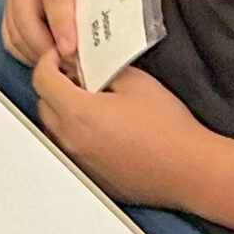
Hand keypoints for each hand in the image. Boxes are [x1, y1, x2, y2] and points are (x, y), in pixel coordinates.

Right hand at [3, 0, 98, 67]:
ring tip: (64, 66)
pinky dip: (28, 54)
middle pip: (26, 18)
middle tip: (70, 66)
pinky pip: (11, 39)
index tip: (70, 49)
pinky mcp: (10, 9)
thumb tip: (98, 42)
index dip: (60, 25)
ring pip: (16, 32)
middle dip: (46, 48)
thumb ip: (99, 7)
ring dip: (38, 54)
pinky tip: (49, 59)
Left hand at [32, 58, 204, 205]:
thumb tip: (87, 65)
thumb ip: (103, 68)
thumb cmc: (170, 131)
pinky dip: (78, 135)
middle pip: (44, 104)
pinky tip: (104, 128)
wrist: (191, 170)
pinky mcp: (92, 177)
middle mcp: (72, 140)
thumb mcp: (136, 82)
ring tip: (94, 102)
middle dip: (55, 85)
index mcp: (78, 113)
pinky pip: (71, 150)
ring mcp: (79, 162)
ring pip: (55, 129)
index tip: (60, 56)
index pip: (42, 79)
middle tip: (80, 76)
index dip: (48, 61)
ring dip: (64, 111)